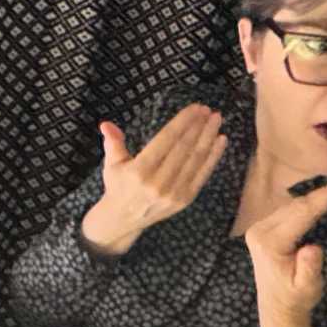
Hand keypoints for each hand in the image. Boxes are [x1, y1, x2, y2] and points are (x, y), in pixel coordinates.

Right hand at [79, 103, 227, 255]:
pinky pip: (203, 174)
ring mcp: (174, 192)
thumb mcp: (111, 164)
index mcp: (139, 171)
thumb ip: (113, 143)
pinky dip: (214, 156)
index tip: (195, 108)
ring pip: (196, 159)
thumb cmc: (118, 186)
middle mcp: (157, 182)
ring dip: (209, 136)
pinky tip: (221, 140)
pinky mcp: (185, 199)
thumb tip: (105, 124)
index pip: (166, 140)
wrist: (123, 219)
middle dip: (198, 125)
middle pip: (184, 147)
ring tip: (216, 119)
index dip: (183, 122)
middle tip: (208, 109)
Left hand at [243, 172, 326, 326]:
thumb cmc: (295, 299)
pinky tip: (325, 196)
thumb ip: (309, 268)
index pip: (303, 213)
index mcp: (270, 242)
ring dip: (319, 195)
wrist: (277, 307)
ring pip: (294, 205)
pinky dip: (309, 203)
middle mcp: (260, 231)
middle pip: (298, 205)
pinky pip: (289, 210)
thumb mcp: (307, 288)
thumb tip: (313, 248)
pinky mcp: (264, 229)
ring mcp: (259, 228)